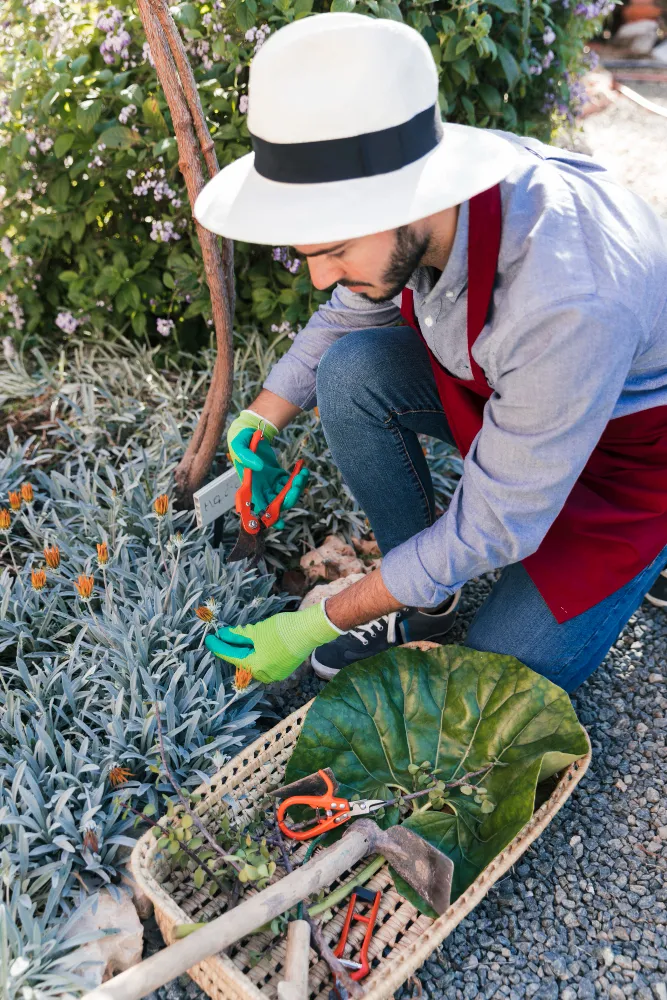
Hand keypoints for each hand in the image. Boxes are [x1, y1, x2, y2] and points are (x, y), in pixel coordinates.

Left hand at [205, 601, 340, 682]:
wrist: (310, 630)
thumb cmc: (282, 630)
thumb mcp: (256, 631)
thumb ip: (238, 635)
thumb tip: (223, 635)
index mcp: (256, 667)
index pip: (231, 656)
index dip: (219, 647)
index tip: (209, 640)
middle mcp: (264, 675)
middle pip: (242, 661)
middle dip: (232, 649)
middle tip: (222, 638)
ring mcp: (275, 674)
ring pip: (254, 662)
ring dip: (245, 651)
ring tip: (237, 638)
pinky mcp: (283, 669)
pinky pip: (264, 662)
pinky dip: (257, 653)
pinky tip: (253, 643)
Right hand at [227, 410, 308, 528]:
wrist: (249, 428)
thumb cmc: (240, 438)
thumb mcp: (239, 446)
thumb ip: (246, 457)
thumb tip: (259, 468)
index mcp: (249, 485)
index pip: (257, 506)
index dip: (268, 517)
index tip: (280, 524)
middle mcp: (260, 487)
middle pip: (276, 502)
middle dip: (288, 498)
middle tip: (296, 485)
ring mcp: (270, 482)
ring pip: (285, 493)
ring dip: (296, 487)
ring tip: (301, 474)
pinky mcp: (277, 474)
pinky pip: (290, 482)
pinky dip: (298, 478)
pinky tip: (302, 469)